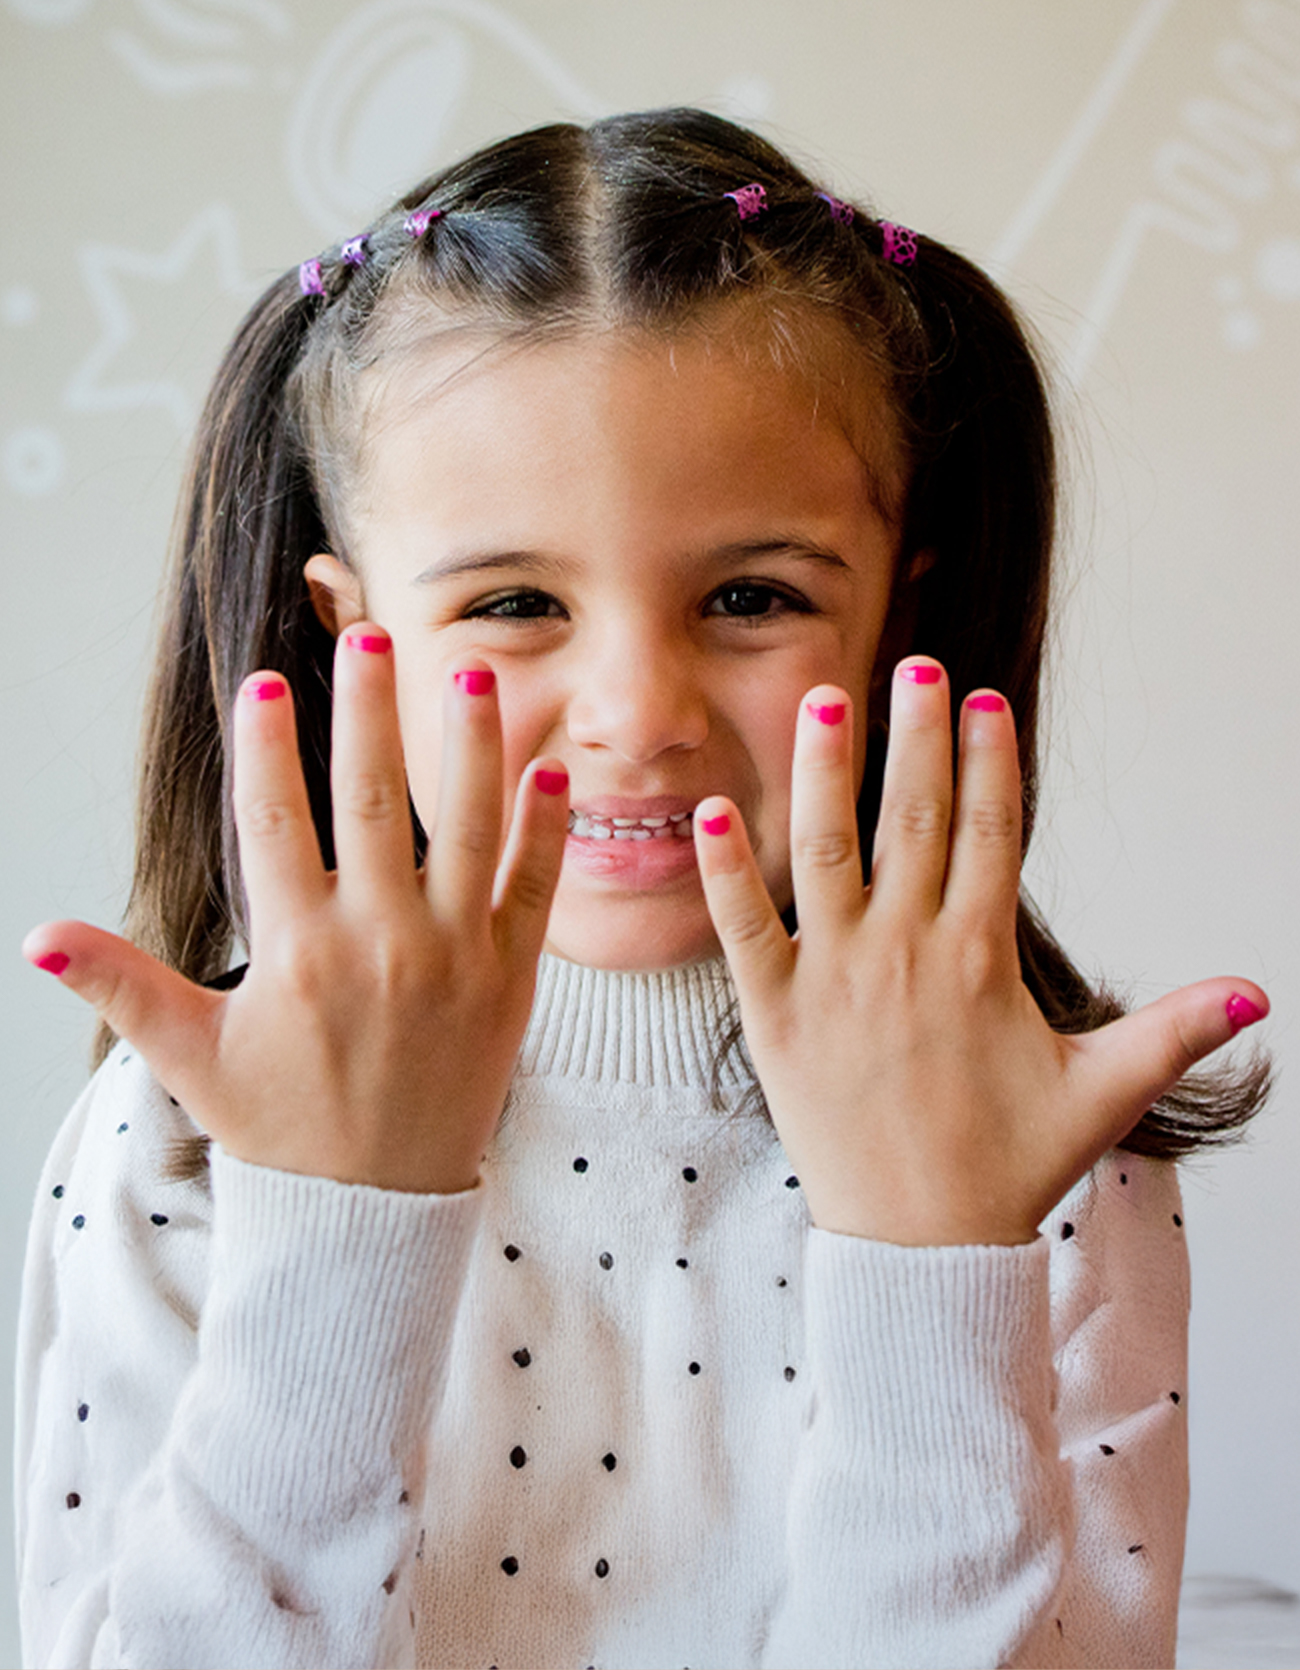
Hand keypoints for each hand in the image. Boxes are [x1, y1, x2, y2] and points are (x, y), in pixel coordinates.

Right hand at [22, 628, 569, 1193]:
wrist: (373, 1211)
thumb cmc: (281, 1127)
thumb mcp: (191, 1058)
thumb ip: (123, 986)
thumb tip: (36, 938)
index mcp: (296, 952)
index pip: (275, 824)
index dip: (268, 746)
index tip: (264, 679)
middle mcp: (379, 943)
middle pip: (374, 802)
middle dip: (372, 710)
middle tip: (373, 633)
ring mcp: (453, 958)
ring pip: (468, 829)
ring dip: (474, 746)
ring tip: (476, 671)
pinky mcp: (509, 982)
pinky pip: (534, 892)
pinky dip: (545, 831)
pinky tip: (551, 772)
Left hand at [694, 658, 1267, 1245]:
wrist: (917, 1247)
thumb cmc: (1007, 1166)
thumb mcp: (1100, 1092)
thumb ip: (1172, 1031)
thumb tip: (1257, 993)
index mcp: (980, 958)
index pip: (990, 833)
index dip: (989, 761)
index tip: (983, 701)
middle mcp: (905, 953)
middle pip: (915, 819)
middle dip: (916, 736)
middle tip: (916, 664)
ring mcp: (833, 978)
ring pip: (826, 852)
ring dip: (824, 772)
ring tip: (825, 698)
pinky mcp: (773, 1014)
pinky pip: (741, 929)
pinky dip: (722, 870)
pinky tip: (708, 810)